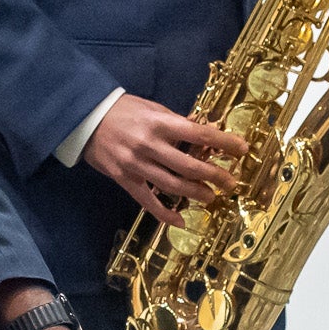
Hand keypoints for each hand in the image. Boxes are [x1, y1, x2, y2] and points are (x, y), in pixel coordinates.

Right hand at [83, 92, 244, 227]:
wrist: (86, 118)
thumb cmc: (124, 110)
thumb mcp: (153, 108)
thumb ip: (178, 122)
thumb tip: (206, 131)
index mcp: (160, 123)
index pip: (199, 133)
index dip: (223, 143)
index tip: (242, 149)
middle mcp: (150, 145)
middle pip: (190, 166)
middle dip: (214, 175)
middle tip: (230, 182)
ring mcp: (136, 164)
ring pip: (173, 186)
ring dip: (196, 194)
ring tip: (211, 197)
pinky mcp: (124, 179)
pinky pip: (147, 201)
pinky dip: (165, 213)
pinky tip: (180, 220)